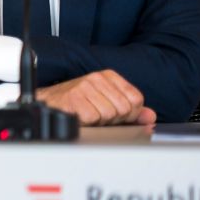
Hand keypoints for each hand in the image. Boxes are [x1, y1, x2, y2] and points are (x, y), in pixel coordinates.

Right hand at [39, 70, 154, 125]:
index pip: (136, 99)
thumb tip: (150, 117)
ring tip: (88, 116)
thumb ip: (133, 111)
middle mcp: (97, 78)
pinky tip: (80, 117)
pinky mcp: (74, 98)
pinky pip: (94, 118)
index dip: (129, 114)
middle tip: (99, 116)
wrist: (48, 103)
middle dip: (115, 119)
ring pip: (110, 114)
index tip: (116, 114)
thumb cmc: (78, 103)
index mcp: (109, 76)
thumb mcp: (108, 103)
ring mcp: (85, 86)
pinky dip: (88, 123)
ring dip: (100, 122)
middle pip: (124, 108)